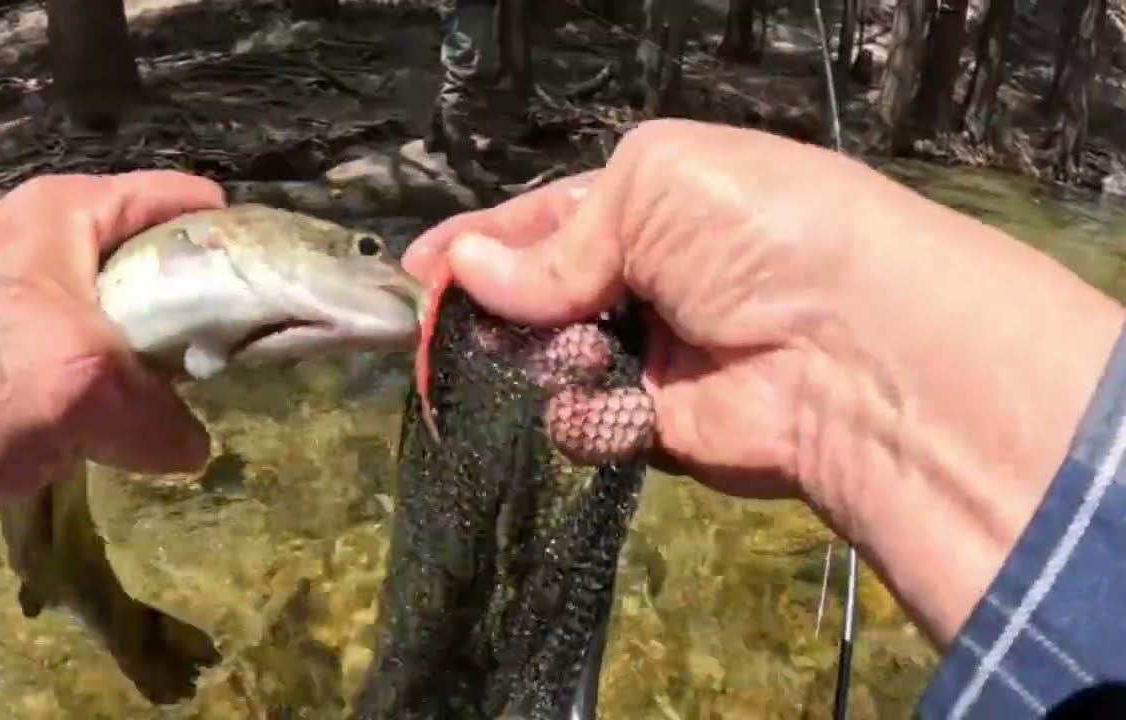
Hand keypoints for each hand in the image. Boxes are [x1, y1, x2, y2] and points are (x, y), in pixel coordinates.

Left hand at [0, 171, 224, 532]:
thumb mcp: (77, 382)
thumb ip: (157, 412)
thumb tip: (191, 447)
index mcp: (76, 214)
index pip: (191, 203)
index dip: (241, 247)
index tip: (276, 303)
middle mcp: (69, 247)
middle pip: (176, 267)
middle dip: (213, 318)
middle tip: (241, 369)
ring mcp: (55, 306)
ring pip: (148, 327)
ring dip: (175, 369)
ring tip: (199, 404)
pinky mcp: (41, 360)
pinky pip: (116, 369)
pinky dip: (138, 398)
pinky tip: (153, 429)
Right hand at [404, 119, 1124, 644]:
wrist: (859, 350)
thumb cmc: (762, 233)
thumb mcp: (654, 188)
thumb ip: (557, 239)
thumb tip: (468, 273)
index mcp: (649, 203)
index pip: (542, 221)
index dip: (480, 243)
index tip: (421, 270)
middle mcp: (646, 277)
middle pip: (532, 295)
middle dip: (487, 307)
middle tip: (439, 326)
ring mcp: (648, 353)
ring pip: (544, 360)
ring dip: (536, 355)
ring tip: (566, 350)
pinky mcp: (656, 426)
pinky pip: (582, 420)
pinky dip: (582, 411)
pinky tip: (611, 398)